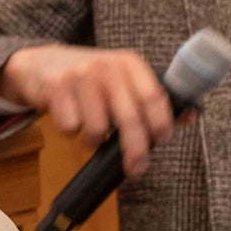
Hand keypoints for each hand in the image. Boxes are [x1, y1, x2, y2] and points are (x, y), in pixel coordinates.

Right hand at [0, 43, 176, 176]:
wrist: (39, 63)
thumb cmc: (88, 77)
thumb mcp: (121, 79)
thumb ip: (152, 97)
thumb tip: (190, 116)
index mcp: (129, 63)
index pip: (155, 96)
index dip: (161, 124)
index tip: (160, 141)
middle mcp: (107, 66)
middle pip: (130, 118)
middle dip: (136, 150)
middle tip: (136, 168)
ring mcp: (80, 75)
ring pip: (98, 129)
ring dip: (94, 140)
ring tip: (91, 130)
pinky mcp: (56, 87)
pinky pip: (71, 127)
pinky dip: (71, 131)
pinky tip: (69, 117)